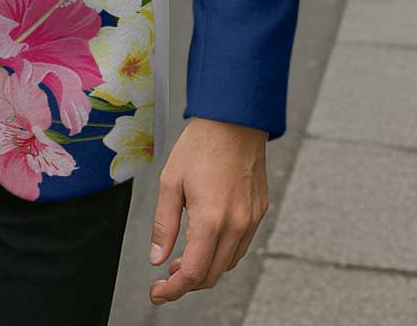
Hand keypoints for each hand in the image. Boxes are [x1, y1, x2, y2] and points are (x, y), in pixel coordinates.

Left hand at [148, 117, 268, 304]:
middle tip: (165, 277)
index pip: (193, 272)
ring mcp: (251, 221)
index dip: (173, 289)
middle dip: (187, 282)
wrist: (234, 123)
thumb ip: (164, 224)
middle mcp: (236, 226)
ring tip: (181, 258)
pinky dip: (221, 254)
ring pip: (227, 263)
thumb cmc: (199, 147)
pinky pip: (240, 246)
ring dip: (205, 269)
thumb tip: (157, 259)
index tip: (157, 293)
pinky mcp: (259, 213)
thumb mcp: (170, 182)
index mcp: (211, 220)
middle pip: (212, 275)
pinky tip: (205, 242)